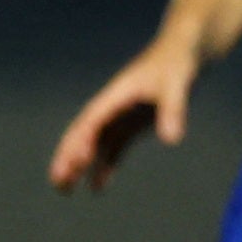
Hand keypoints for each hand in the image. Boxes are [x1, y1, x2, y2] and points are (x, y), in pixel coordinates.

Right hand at [47, 44, 196, 191]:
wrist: (184, 51)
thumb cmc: (177, 62)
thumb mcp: (177, 84)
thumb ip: (173, 110)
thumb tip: (171, 139)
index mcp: (115, 95)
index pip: (92, 121)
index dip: (82, 141)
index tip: (76, 162)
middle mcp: (112, 108)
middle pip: (83, 134)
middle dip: (68, 157)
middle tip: (58, 182)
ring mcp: (120, 116)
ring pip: (93, 145)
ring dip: (79, 165)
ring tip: (66, 190)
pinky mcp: (132, 124)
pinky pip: (112, 148)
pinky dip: (104, 166)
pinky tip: (98, 187)